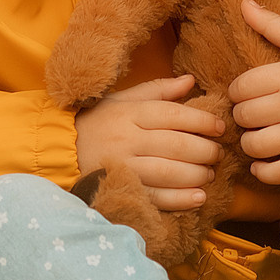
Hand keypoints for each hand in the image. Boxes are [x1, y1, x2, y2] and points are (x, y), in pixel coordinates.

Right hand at [74, 74, 225, 211]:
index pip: (173, 115)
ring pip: (169, 172)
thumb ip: (158, 90)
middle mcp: (127, 139)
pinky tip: (198, 197)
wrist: (61, 150)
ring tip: (208, 173)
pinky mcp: (121, 188)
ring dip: (196, 174)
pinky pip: (156, 197)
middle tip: (217, 153)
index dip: (202, 121)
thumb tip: (191, 80)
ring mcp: (124, 166)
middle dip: (205, 150)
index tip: (219, 127)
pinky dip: (180, 199)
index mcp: (130, 113)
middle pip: (176, 145)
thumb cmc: (97, 121)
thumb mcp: (122, 100)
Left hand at [229, 0, 279, 184]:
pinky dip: (265, 173)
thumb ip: (273, 25)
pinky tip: (261, 165)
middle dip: (243, 116)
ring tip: (257, 136)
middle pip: (245, 116)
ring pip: (257, 146)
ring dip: (250, 143)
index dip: (238, 91)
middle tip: (252, 114)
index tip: (248, 93)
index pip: (242, 87)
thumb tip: (243, 3)